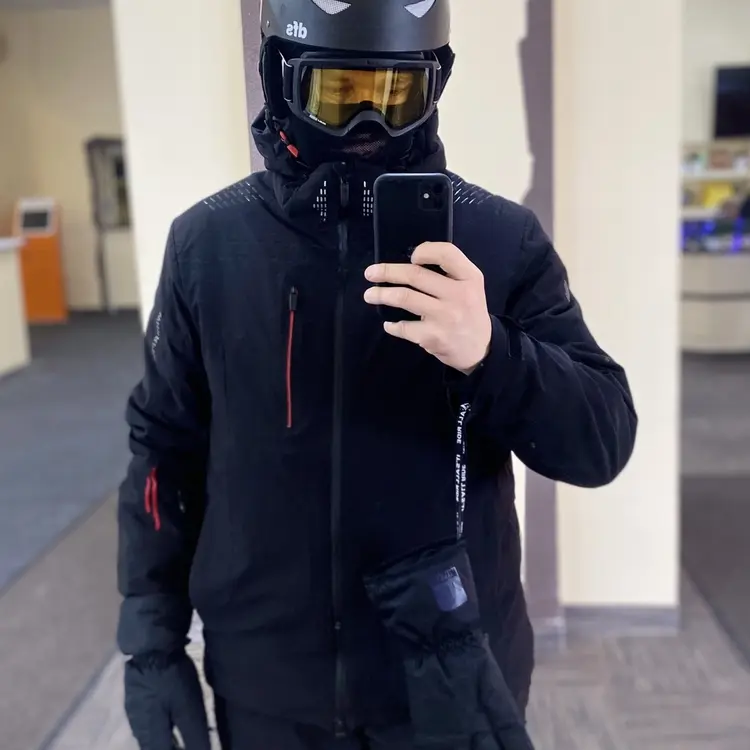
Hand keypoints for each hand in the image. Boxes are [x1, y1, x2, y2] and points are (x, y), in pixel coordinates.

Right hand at [124, 650, 210, 749]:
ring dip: (166, 742)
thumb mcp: (188, 709)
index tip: (195, 748)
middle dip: (172, 748)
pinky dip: (161, 730)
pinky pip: (148, 724)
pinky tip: (171, 722)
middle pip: (155, 748)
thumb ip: (194, 737)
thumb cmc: (172, 679)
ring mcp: (134, 712)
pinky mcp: (136, 699)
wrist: (151, 647)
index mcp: (149, 734)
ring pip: (150, 738)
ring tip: (184, 740)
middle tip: (191, 744)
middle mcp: (138, 728)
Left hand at [364, 242, 491, 374]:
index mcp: (469, 278)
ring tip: (370, 295)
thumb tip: (411, 261)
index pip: (446, 253)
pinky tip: (389, 324)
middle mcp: (459, 295)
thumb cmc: (469, 312)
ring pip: (404, 297)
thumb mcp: (470, 286)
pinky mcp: (433, 337)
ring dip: (381, 295)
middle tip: (370, 273)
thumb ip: (449, 271)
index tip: (411, 257)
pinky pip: (404, 327)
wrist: (481, 349)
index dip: (424, 251)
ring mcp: (445, 317)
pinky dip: (392, 325)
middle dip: (387, 272)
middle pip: (415, 275)